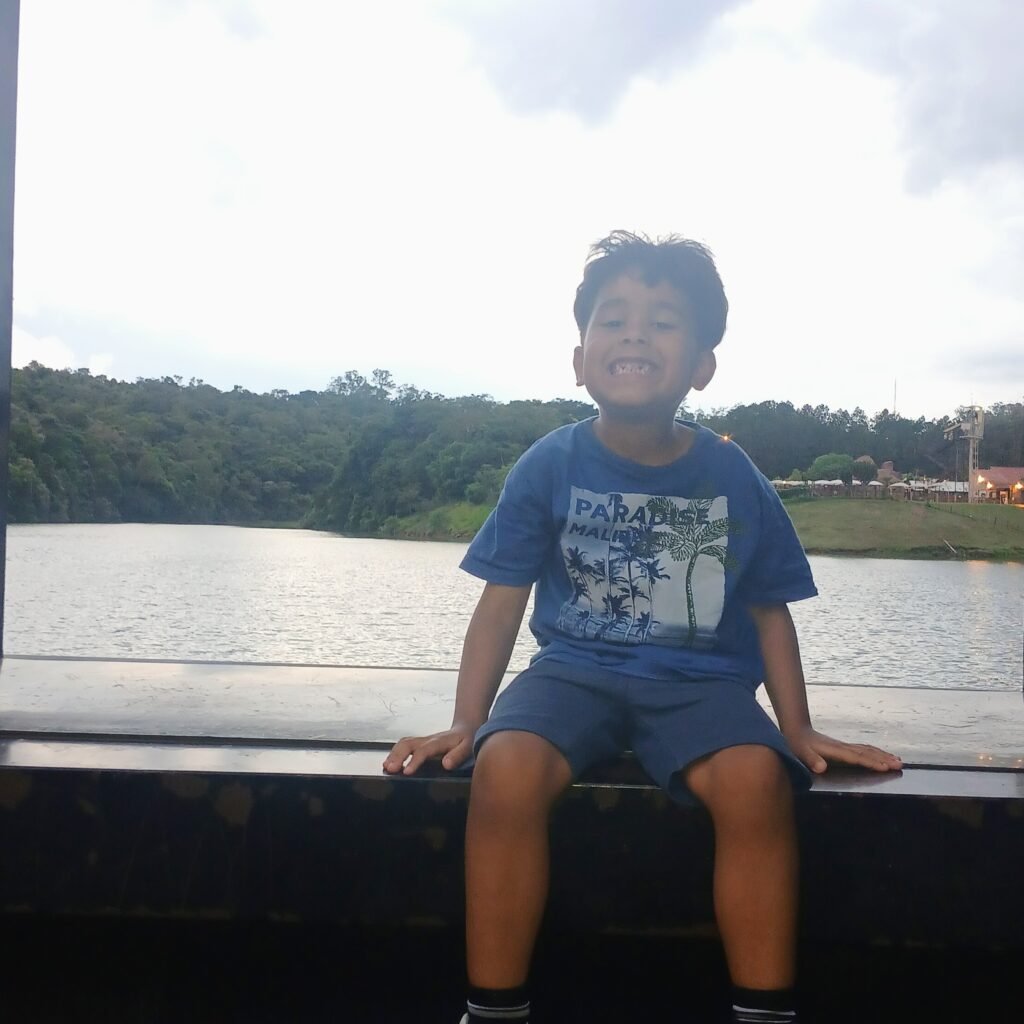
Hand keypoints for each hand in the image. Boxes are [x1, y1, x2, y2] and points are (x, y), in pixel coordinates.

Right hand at [382, 724, 476, 775]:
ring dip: (393, 754)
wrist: (465, 728)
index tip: (406, 772)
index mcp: (439, 742)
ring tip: (386, 767)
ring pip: (403, 743)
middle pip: (408, 744)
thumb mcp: (468, 747)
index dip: (414, 761)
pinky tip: (389, 763)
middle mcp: (428, 739)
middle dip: (398, 756)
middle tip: (390, 769)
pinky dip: (394, 753)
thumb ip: (458, 755)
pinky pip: (403, 745)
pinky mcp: (419, 743)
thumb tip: (446, 764)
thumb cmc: (466, 740)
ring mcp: (422, 740)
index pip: (424, 751)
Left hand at [783, 726, 902, 774]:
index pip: (857, 757)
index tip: (886, 767)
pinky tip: (882, 755)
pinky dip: (875, 752)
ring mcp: (845, 746)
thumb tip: (821, 767)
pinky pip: (864, 750)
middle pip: (867, 753)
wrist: (796, 729)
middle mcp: (843, 747)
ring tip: (898, 761)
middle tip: (900, 765)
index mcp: (836, 751)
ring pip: (868, 750)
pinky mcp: (844, 747)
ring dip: (883, 755)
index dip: (871, 762)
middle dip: (884, 759)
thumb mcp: (800, 752)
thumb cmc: (798, 744)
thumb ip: (811, 759)